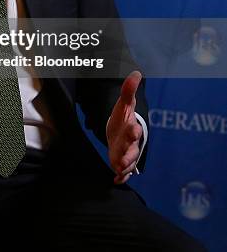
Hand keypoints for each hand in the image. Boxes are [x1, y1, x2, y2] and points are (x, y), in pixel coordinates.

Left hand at [106, 70, 142, 184]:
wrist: (120, 131)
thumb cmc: (123, 118)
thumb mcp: (123, 104)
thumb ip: (128, 89)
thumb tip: (136, 72)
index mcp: (132, 128)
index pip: (135, 129)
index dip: (134, 130)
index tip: (134, 128)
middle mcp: (131, 144)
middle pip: (132, 150)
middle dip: (128, 154)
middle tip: (123, 159)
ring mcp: (126, 154)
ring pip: (128, 163)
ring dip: (124, 167)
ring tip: (118, 169)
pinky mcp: (121, 162)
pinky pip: (124, 172)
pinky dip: (121, 177)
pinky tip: (116, 180)